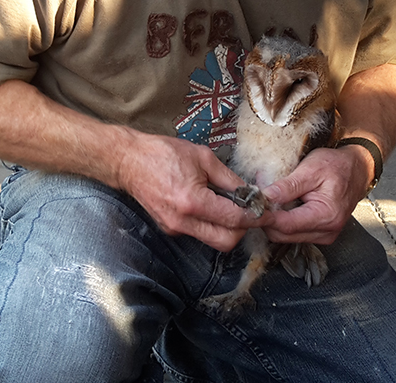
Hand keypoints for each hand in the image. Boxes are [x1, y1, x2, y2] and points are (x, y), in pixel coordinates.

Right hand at [117, 131, 274, 251]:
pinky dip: (212, 224)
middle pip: (226, 242)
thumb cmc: (162, 153)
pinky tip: (212, 205)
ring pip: (213, 241)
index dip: (256, 216)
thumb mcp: (202, 157)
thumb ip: (229, 178)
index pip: (234, 219)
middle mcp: (182, 222)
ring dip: (228, 228)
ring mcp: (175, 228)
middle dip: (243, 229)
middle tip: (250, 210)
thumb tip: (250, 192)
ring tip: (231, 205)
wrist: (128, 161)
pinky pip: (199, 234)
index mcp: (192, 202)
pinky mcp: (170, 229)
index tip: (267, 210)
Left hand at [261, 145, 373, 244]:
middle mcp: (326, 232)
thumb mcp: (311, 169)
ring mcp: (323, 235)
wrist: (356, 169)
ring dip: (272, 219)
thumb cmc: (337, 166)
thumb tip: (265, 197)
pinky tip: (280, 203)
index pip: (285, 225)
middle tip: (256, 197)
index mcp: (326, 216)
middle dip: (265, 217)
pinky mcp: (318, 233)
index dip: (263, 217)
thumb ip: (287, 186)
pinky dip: (282, 219)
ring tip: (268, 197)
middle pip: (282, 234)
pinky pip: (293, 232)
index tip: (247, 208)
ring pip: (285, 235)